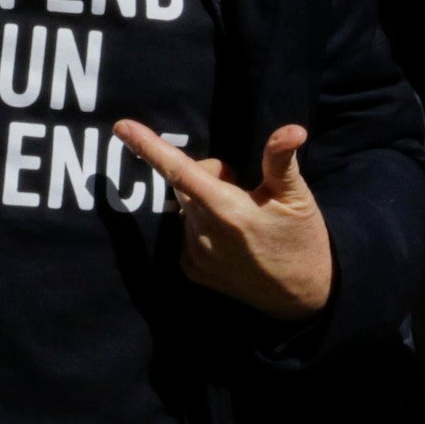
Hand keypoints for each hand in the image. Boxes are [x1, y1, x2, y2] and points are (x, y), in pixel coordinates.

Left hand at [116, 120, 332, 321]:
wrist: (303, 296)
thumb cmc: (301, 240)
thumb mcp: (297, 197)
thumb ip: (281, 161)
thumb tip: (292, 129)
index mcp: (227, 209)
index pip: (179, 171)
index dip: (148, 147)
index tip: (121, 127)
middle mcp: (204, 233)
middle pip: (186, 183)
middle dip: (207, 175)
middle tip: (244, 187)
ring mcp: (196, 255)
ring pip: (186, 208)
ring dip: (204, 203)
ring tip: (241, 218)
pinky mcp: (193, 271)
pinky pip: (186, 232)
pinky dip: (201, 226)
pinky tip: (229, 238)